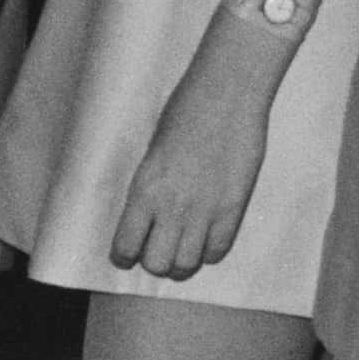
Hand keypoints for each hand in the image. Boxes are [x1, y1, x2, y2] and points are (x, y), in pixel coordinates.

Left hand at [103, 53, 275, 283]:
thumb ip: (150, 189)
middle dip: (155, 262)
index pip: (126, 246)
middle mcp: (172, 208)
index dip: (125, 256)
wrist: (227, 94)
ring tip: (182, 249)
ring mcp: (205, 211)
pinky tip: (206, 237)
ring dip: (182, 262)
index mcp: (144, 191)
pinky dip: (209, 250)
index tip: (127, 255)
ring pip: (187, 265)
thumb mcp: (153, 152)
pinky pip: (218, 250)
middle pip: (157, 264)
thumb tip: (149, 217)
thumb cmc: (185, 111)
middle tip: (158, 250)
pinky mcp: (233, 209)